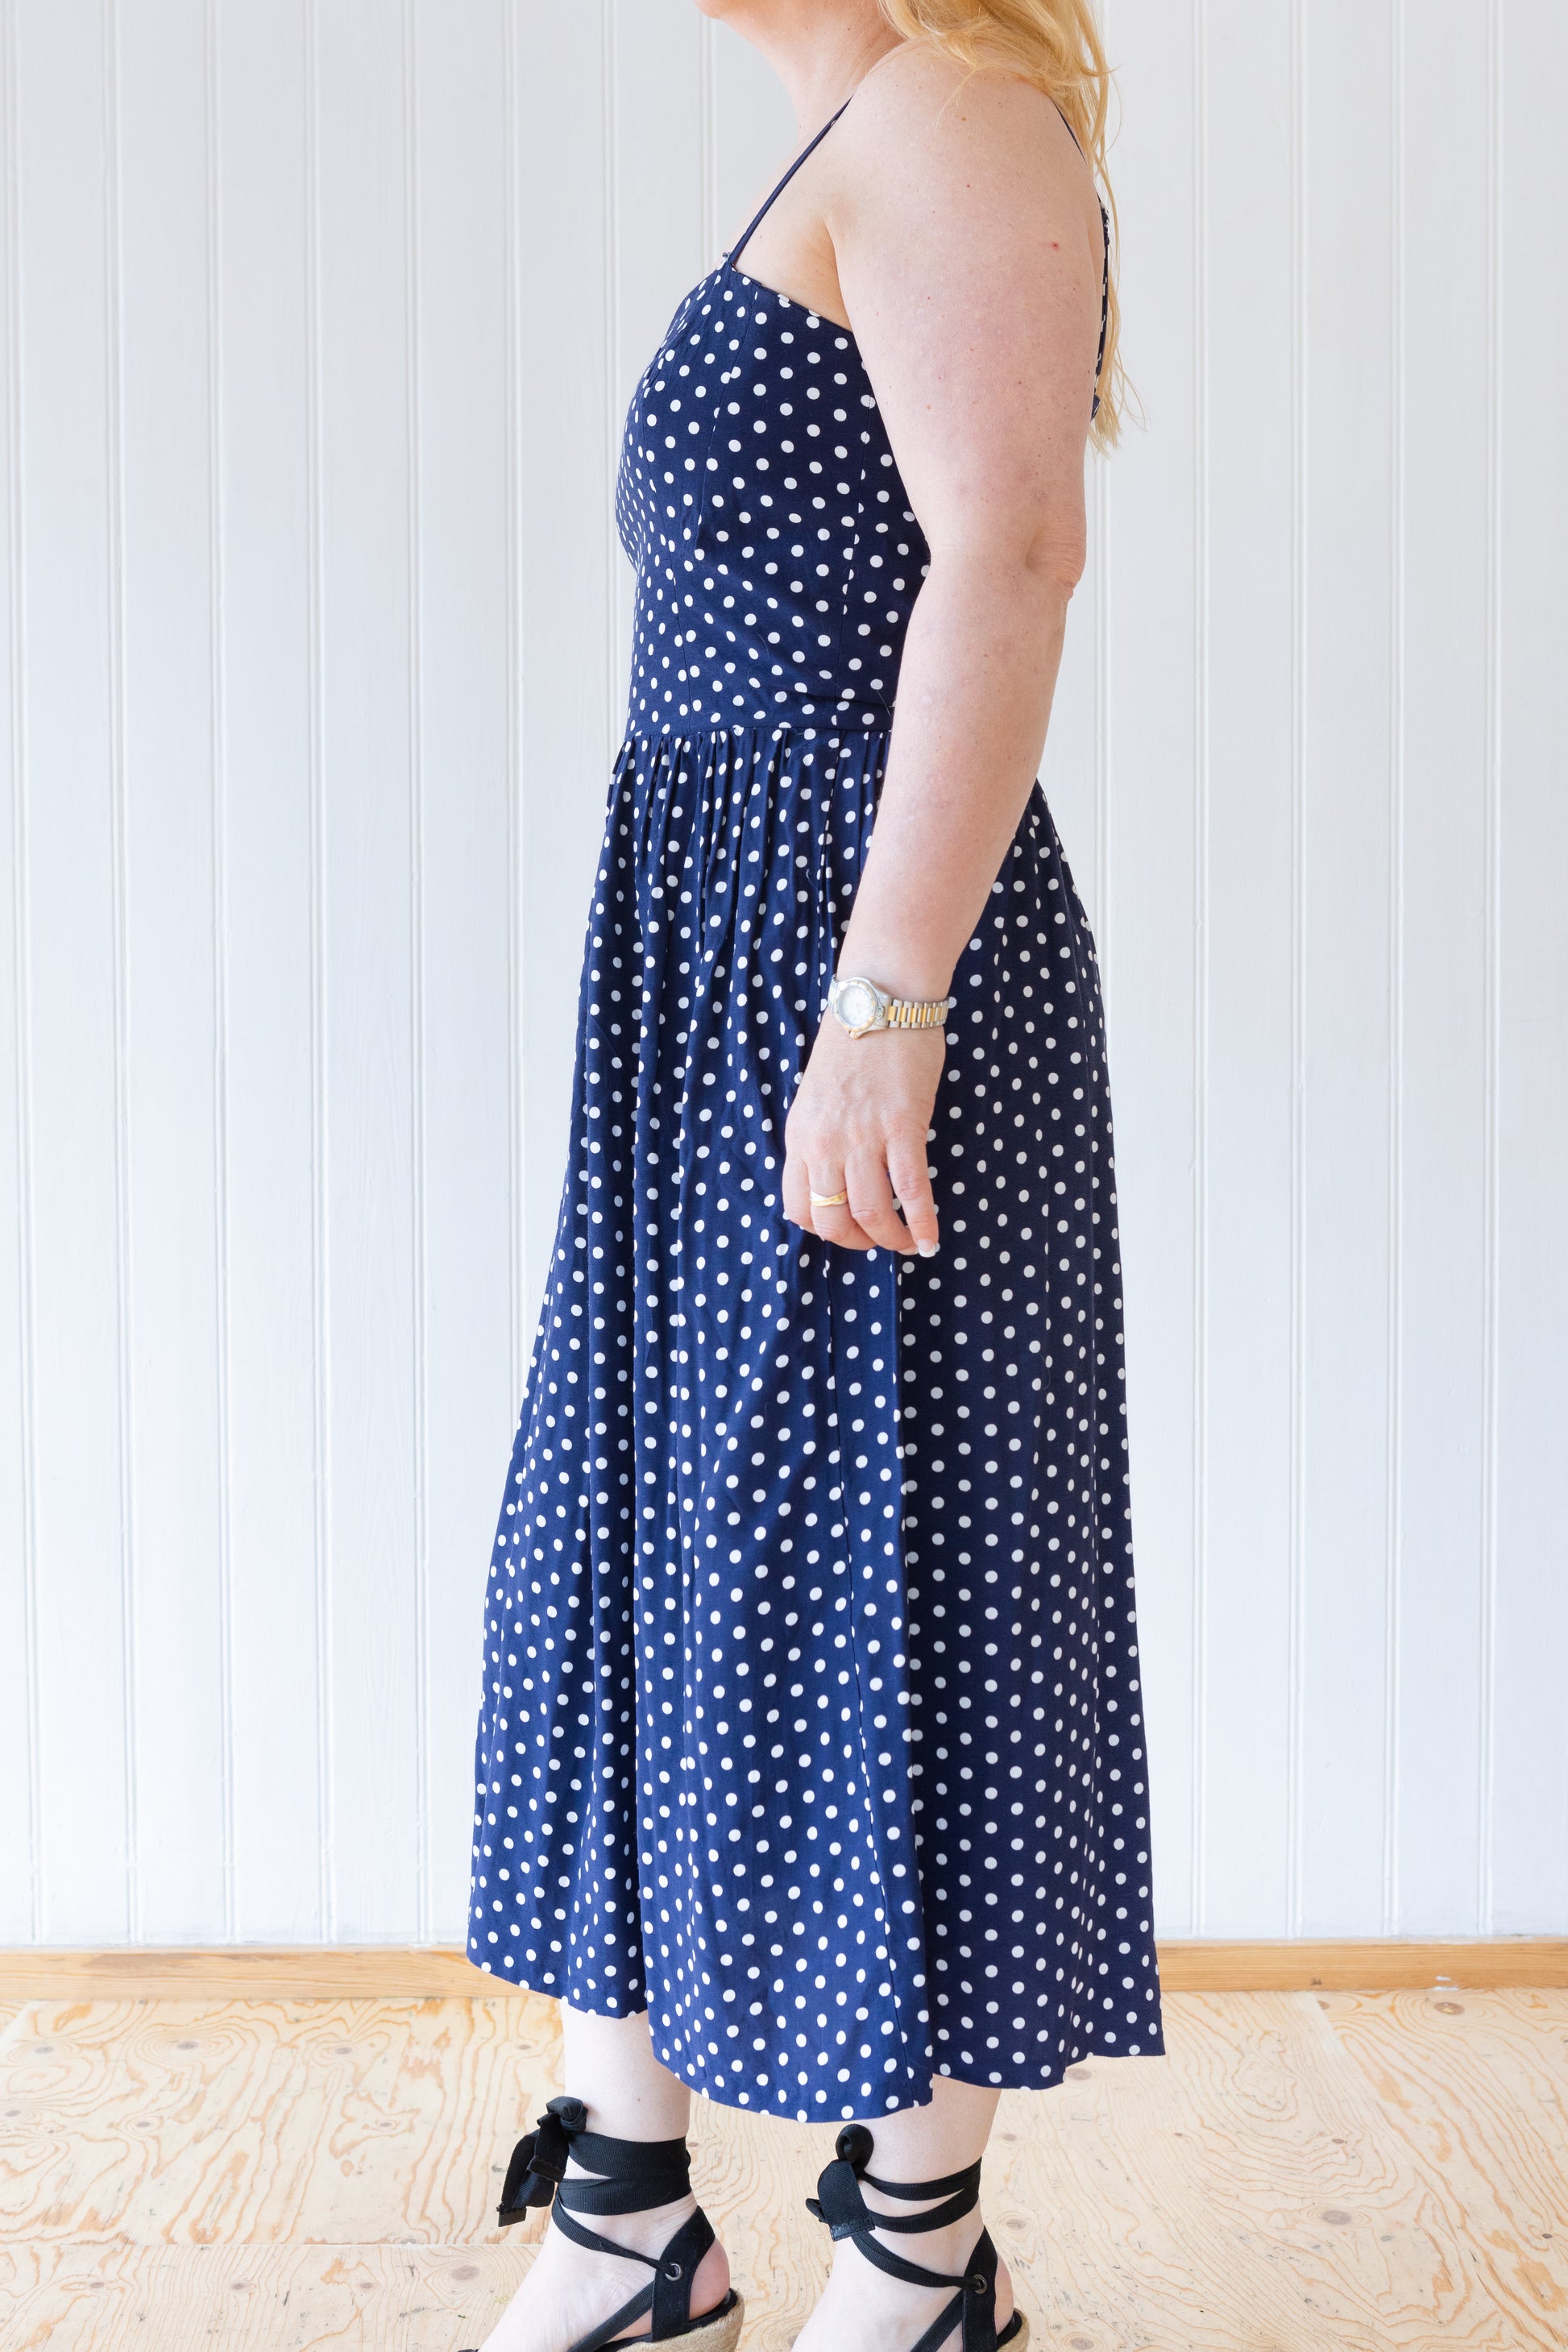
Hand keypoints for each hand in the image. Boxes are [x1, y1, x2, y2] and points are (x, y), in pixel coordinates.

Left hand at [782, 1018, 944, 1253]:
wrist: (880, 1001)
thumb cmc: (853, 1046)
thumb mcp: (816, 1099)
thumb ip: (821, 1139)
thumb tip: (838, 1180)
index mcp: (800, 1136)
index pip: (798, 1209)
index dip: (824, 1229)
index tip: (847, 1227)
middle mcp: (824, 1142)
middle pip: (832, 1220)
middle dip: (857, 1242)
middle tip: (879, 1239)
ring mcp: (862, 1136)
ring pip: (871, 1213)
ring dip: (891, 1239)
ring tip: (906, 1243)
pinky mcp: (901, 1127)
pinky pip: (912, 1190)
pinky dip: (923, 1223)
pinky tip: (931, 1240)